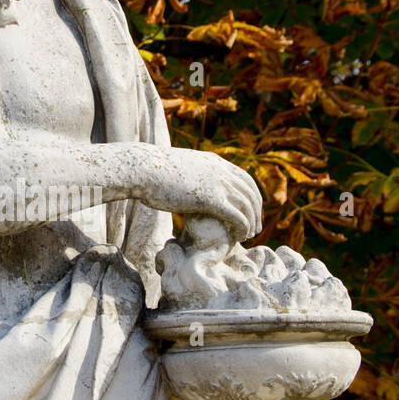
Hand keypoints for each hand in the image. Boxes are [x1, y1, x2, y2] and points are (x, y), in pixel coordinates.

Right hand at [143, 148, 262, 243]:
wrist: (142, 169)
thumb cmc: (151, 172)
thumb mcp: (177, 168)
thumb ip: (188, 175)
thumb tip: (184, 183)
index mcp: (214, 162)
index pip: (245, 178)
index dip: (252, 196)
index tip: (252, 210)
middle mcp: (221, 171)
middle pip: (250, 192)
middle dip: (256, 212)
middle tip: (255, 228)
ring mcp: (217, 183)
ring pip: (247, 205)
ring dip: (251, 223)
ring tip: (249, 236)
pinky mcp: (210, 199)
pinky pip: (236, 216)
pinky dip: (242, 228)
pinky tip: (239, 237)